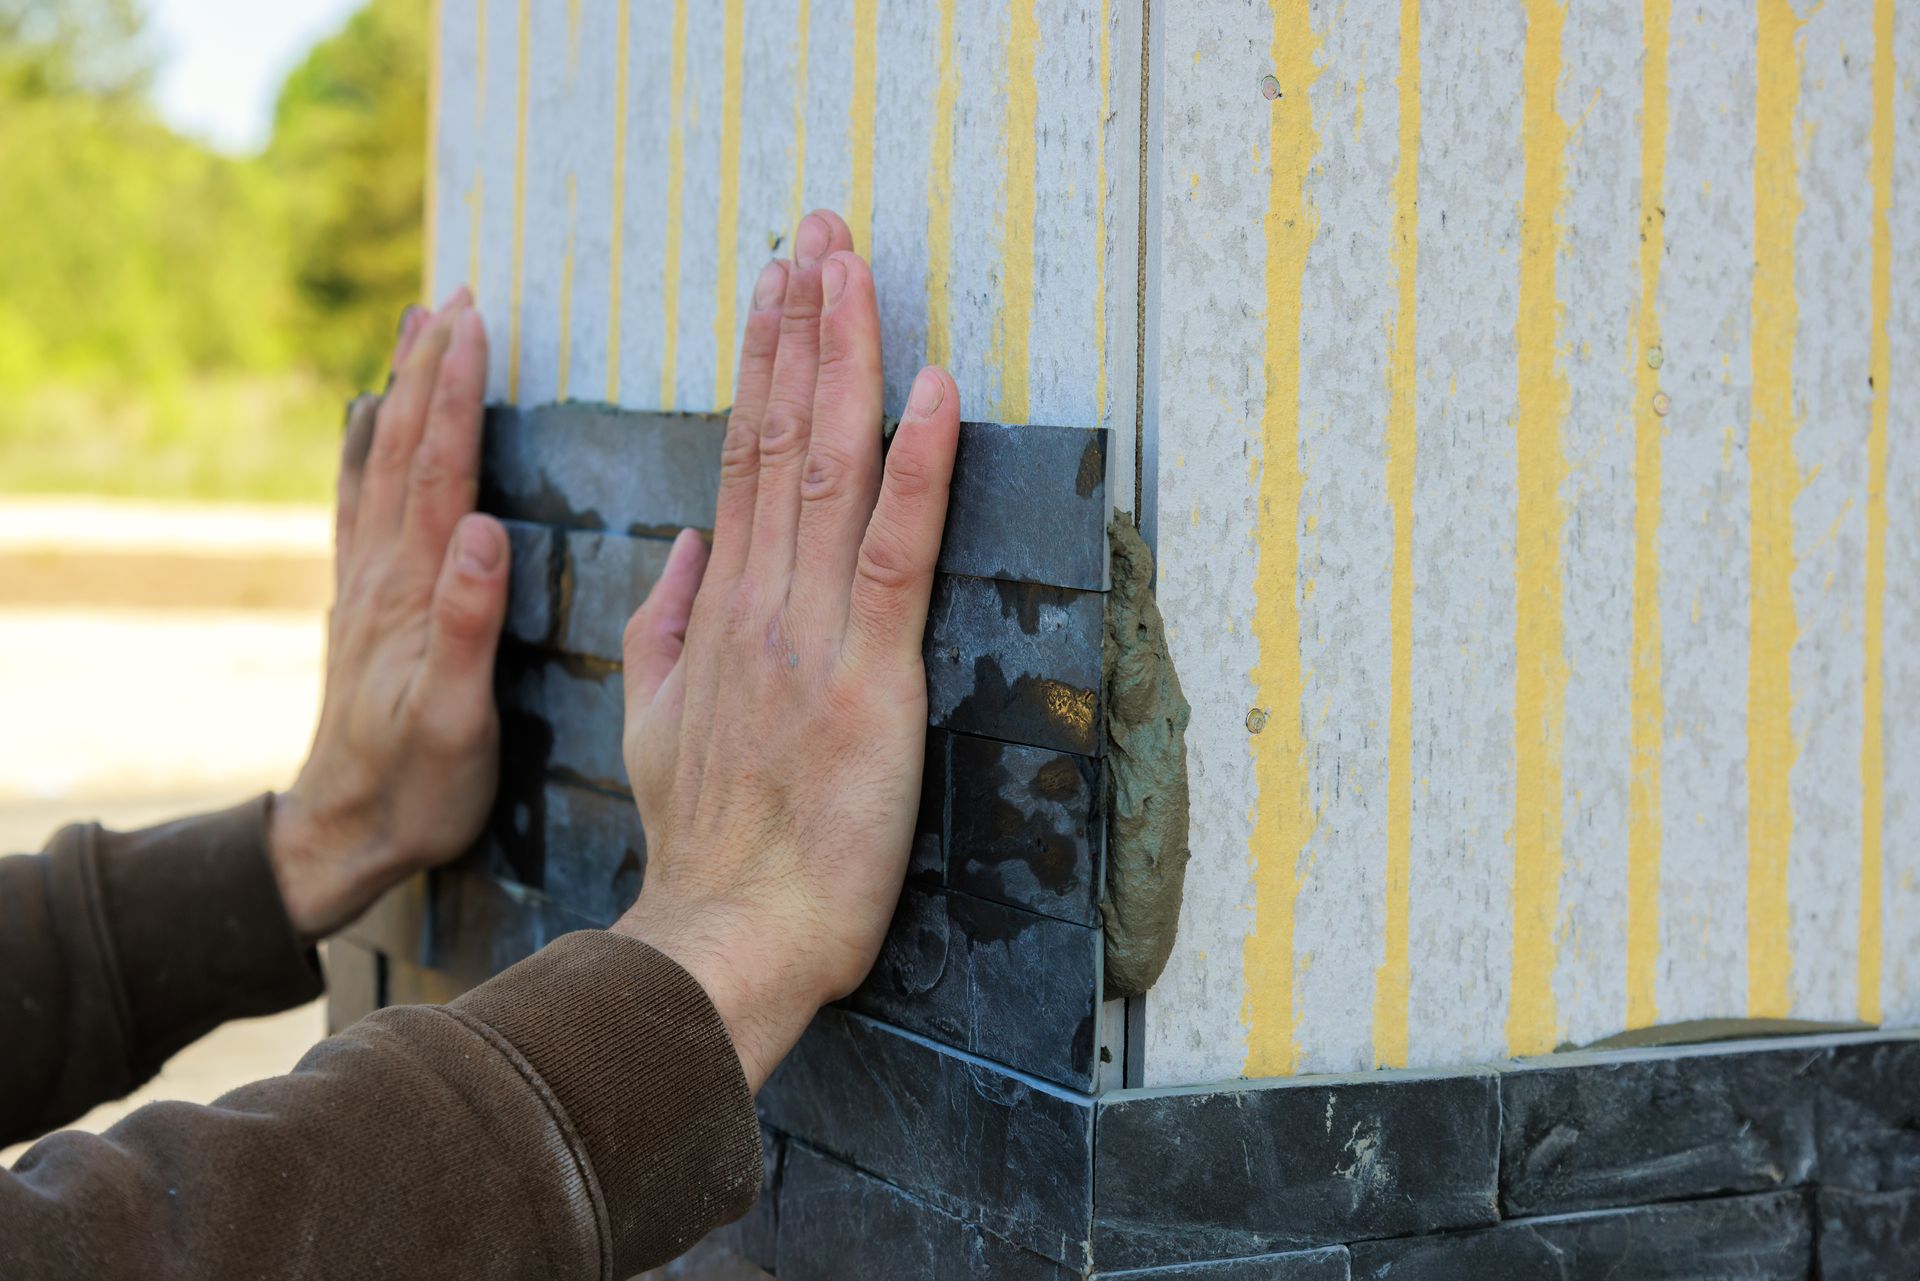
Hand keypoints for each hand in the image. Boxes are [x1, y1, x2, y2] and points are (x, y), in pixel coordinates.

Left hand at [270, 292, 510, 940]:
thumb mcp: (458, 722)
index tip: (475, 324)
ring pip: (379, 468)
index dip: (457, 396)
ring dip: (399, 395)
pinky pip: (360, 507)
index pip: (442, 473)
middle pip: (404, 452)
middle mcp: (385, 577)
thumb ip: (469, 626)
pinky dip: (366, 450)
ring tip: (414, 331)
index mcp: (417, 595)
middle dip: (429, 371)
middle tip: (453, 300)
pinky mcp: (364, 607)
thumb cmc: (418, 788)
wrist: (345, 832)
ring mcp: (368, 588)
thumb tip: (489, 531)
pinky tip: (369, 423)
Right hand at [613, 210, 961, 1091]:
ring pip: (830, 472)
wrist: (728, 933)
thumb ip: (664, 625)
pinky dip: (916, 468)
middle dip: (803, 325)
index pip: (742, 460)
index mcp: (718, 609)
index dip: (764, 364)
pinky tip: (934, 390)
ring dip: (845, 361)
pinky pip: (895, 554)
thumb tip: (683, 546)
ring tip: (851, 269)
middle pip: (781, 438)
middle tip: (821, 230)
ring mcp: (811, 635)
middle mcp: (759, 602)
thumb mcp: (653, 718)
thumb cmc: (704, 839)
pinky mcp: (868, 678)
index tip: (777, 284)